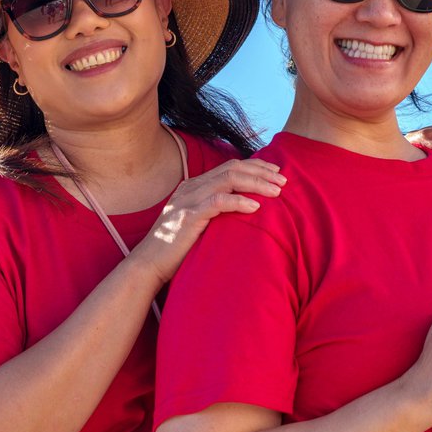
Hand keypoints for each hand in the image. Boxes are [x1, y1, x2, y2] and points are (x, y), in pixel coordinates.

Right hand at [130, 158, 285, 285]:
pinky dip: (239, 202)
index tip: (276, 174)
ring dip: (256, 184)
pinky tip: (256, 207)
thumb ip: (217, 211)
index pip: (230, 166)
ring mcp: (188, 200)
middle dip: (261, 172)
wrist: (148, 264)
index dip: (255, 167)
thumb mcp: (199, 223)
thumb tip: (247, 209)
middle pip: (233, 168)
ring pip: (228, 180)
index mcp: (194, 186)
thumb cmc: (177, 248)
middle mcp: (191, 188)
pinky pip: (218, 202)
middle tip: (283, 181)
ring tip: (276, 192)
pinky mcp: (188, 217)